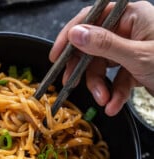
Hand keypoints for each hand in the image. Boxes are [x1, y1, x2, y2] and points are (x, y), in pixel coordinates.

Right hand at [49, 1, 153, 115]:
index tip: (56, 56)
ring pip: (102, 67)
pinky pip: (115, 79)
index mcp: (130, 16)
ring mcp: (129, 50)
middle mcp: (127, 30)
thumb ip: (104, 45)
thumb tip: (76, 35)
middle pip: (92, 48)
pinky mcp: (132, 67)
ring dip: (100, 88)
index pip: (90, 20)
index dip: (70, 37)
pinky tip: (115, 106)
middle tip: (72, 85)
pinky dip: (114, 94)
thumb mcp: (137, 56)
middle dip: (85, 71)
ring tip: (105, 102)